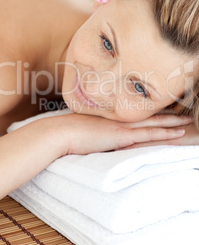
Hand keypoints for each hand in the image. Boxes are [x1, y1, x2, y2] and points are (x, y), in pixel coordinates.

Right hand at [57, 113, 190, 154]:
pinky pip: (150, 135)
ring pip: (155, 122)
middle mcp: (121, 118)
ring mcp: (123, 125)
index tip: (164, 108)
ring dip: (173, 122)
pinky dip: (165, 134)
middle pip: (150, 114)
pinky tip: (178, 134)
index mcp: (112, 115)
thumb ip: (94, 129)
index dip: (152, 110)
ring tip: (189, 121)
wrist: (59, 132)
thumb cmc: (67, 131)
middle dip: (169, 113)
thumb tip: (97, 133)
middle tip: (185, 111)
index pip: (137, 112)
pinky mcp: (123, 136)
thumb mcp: (83, 128)